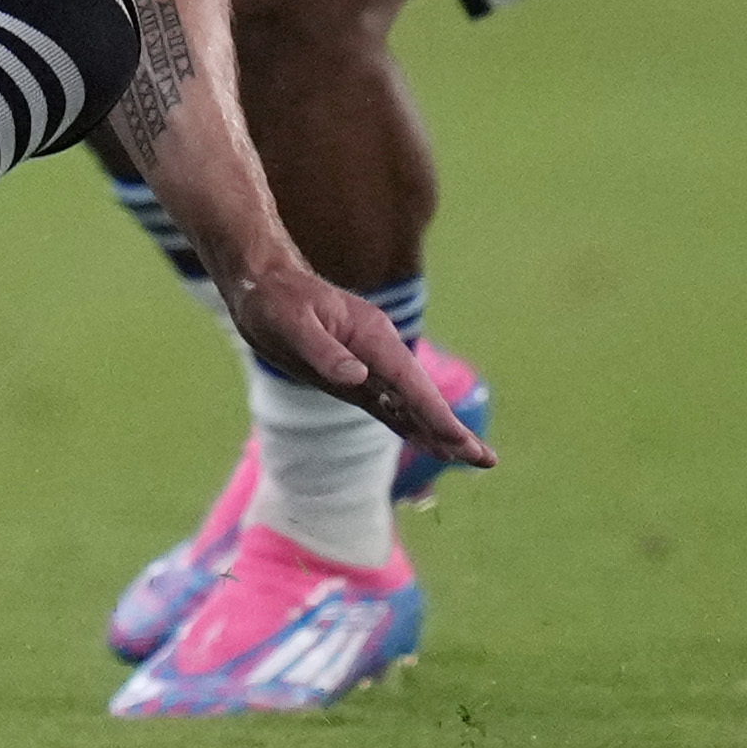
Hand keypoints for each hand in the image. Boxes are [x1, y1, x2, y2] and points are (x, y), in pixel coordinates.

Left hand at [221, 261, 496, 468]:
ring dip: (436, 431)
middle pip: (420, 396)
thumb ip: (324, 351)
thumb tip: (357, 379)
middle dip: (451, 428)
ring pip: (408, 405)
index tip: (459, 440)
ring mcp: (368, 365)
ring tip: (468, 457)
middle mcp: (377, 352)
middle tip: (485, 460)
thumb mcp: (292, 323)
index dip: (435, 414)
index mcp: (372, 335)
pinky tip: (428, 442)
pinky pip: (387, 406)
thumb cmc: (274, 300)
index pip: (410, 382)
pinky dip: (409, 425)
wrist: (260, 288)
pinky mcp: (353, 378)